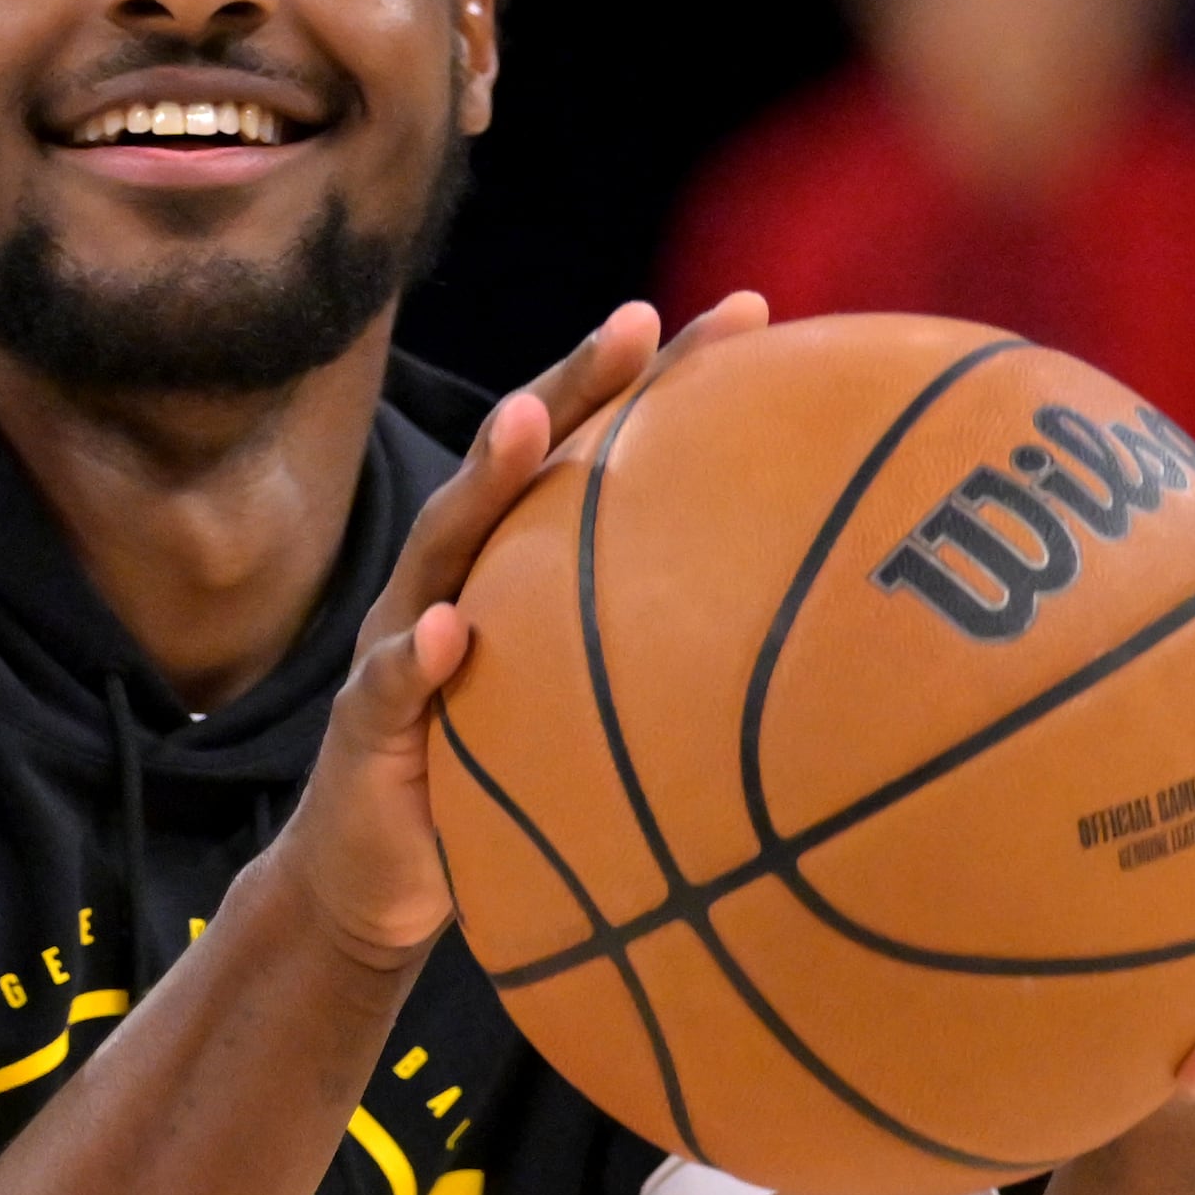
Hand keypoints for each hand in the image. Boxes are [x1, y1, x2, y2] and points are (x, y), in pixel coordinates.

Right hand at [271, 292, 774, 966]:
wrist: (375, 878)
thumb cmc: (503, 781)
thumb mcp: (597, 712)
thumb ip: (671, 666)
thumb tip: (828, 645)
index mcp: (522, 562)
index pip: (597, 449)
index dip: (663, 379)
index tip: (748, 316)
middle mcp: (459, 575)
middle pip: (520, 460)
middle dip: (575, 381)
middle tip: (637, 320)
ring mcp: (400, 638)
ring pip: (444, 541)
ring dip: (487, 479)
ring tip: (530, 424)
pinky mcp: (366, 724)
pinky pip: (387, 684)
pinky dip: (410, 656)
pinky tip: (440, 633)